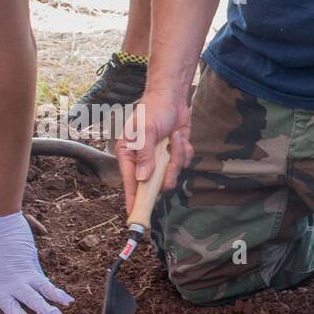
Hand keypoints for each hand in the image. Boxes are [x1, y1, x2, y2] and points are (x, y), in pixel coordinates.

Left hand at [0, 212, 73, 313]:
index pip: (8, 305)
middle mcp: (13, 282)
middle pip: (30, 299)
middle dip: (43, 309)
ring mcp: (25, 272)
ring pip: (43, 289)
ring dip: (55, 299)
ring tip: (65, 309)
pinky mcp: (34, 263)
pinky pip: (46, 280)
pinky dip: (57, 291)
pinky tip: (68, 299)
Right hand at [116, 89, 189, 207]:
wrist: (172, 98)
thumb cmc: (152, 110)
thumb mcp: (146, 130)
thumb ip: (144, 155)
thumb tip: (142, 178)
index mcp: (129, 155)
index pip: (130, 184)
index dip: (133, 200)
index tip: (136, 215)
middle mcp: (143, 161)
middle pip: (155, 184)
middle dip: (167, 171)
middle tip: (169, 154)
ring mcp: (160, 160)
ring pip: (172, 174)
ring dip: (177, 156)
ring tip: (174, 137)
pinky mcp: (174, 156)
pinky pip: (183, 164)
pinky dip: (184, 150)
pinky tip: (179, 136)